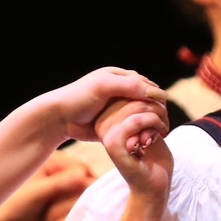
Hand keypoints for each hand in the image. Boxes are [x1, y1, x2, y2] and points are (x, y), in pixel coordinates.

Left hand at [0, 156, 97, 220]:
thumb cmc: (8, 207)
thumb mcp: (34, 194)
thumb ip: (59, 185)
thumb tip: (82, 176)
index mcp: (50, 159)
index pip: (81, 168)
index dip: (84, 186)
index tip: (83, 202)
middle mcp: (57, 171)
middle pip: (83, 186)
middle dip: (70, 205)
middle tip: (52, 215)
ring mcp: (58, 189)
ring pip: (78, 202)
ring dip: (64, 216)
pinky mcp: (58, 205)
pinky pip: (72, 213)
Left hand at [39, 68, 172, 144]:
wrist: (59, 118)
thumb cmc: (78, 98)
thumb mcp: (104, 87)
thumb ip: (130, 86)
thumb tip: (157, 93)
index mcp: (123, 78)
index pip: (149, 87)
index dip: (157, 100)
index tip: (161, 113)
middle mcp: (124, 92)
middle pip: (149, 103)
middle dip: (156, 115)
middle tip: (160, 129)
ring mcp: (120, 109)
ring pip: (143, 117)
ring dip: (149, 126)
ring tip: (152, 137)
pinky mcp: (116, 125)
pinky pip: (133, 128)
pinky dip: (139, 134)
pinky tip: (143, 142)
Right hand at [97, 98, 172, 198]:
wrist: (154, 187)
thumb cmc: (153, 158)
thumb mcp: (149, 127)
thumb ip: (143, 108)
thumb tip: (145, 88)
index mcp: (107, 120)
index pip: (125, 92)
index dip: (147, 96)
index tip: (160, 114)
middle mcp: (102, 126)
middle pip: (129, 96)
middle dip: (154, 105)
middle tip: (164, 122)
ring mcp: (106, 135)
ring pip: (134, 106)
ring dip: (156, 114)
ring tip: (162, 128)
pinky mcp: (114, 146)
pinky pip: (134, 120)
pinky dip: (152, 122)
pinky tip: (159, 133)